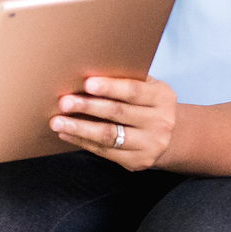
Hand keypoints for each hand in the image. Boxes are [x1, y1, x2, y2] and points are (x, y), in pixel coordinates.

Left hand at [52, 75, 177, 169]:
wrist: (172, 137)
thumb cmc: (148, 105)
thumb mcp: (147, 88)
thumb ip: (126, 80)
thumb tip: (87, 70)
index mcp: (162, 97)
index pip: (133, 91)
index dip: (109, 87)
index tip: (87, 83)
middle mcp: (160, 122)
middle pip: (118, 113)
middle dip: (88, 107)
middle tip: (64, 102)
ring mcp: (151, 144)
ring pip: (109, 135)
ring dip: (80, 128)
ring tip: (58, 122)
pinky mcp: (139, 161)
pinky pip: (106, 151)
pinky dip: (83, 142)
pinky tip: (66, 133)